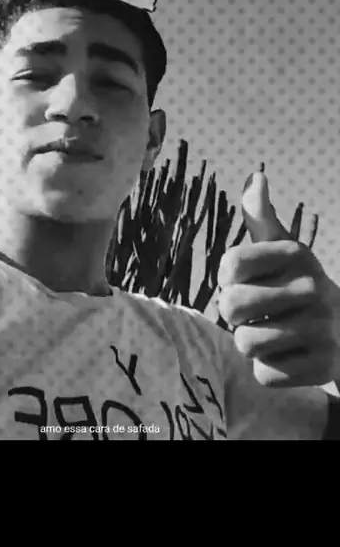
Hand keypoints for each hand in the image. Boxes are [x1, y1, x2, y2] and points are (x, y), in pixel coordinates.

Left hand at [218, 170, 339, 387]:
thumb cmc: (297, 285)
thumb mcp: (283, 248)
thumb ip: (261, 217)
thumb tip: (256, 177)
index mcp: (295, 253)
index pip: (229, 265)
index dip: (227, 279)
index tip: (244, 282)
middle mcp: (311, 287)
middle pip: (232, 307)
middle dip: (235, 316)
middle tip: (255, 314)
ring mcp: (321, 328)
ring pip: (246, 344)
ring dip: (251, 344)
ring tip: (271, 335)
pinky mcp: (322, 365)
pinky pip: (265, 374)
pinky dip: (269, 370)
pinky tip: (288, 356)